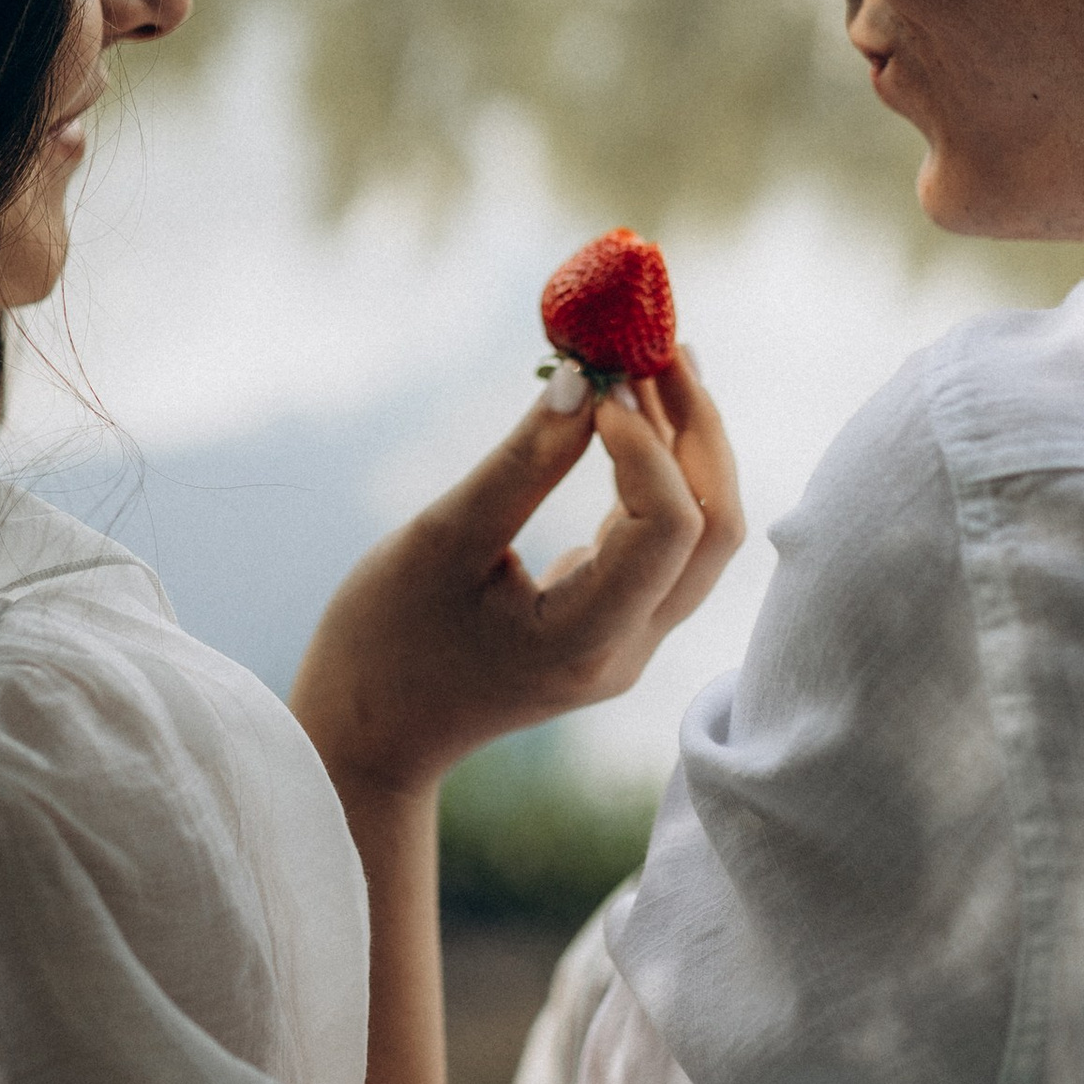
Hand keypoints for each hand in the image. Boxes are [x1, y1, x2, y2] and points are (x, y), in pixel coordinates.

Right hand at [290, 353, 743, 820]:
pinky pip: (665, 543)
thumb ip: (521, 464)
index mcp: (586, 641)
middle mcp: (628, 649)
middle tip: (659, 344)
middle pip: (713, 528)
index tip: (599, 379)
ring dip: (687, 445)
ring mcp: (628, 643)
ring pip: (700, 535)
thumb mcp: (441, 542)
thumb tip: (585, 380)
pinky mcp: (614, 626)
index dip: (648, 442)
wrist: (370, 739)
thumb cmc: (384, 644)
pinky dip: (658, 474)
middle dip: (697, 429)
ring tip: (652, 360)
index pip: (669, 527)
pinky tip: (629, 416)